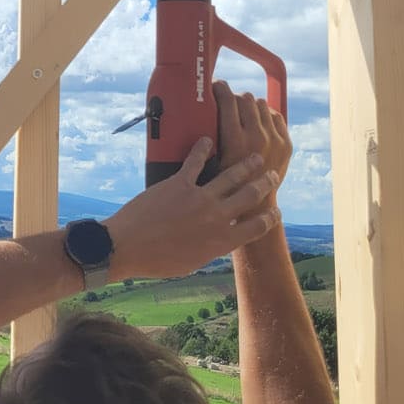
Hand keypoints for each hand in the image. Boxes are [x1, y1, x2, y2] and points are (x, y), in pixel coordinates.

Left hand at [104, 141, 280, 279]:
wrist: (127, 247)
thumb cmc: (157, 261)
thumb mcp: (192, 263)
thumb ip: (210, 249)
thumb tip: (218, 243)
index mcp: (221, 242)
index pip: (256, 227)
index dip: (270, 217)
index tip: (275, 210)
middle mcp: (216, 218)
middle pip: (250, 196)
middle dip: (265, 184)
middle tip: (273, 174)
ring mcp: (199, 198)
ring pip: (231, 176)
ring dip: (246, 164)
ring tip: (256, 157)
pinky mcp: (179, 183)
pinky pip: (195, 161)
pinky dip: (202, 148)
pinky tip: (207, 140)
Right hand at [214, 82, 291, 195]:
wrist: (255, 205)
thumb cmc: (226, 185)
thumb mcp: (211, 161)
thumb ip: (208, 136)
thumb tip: (200, 112)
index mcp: (235, 140)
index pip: (228, 99)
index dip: (220, 88)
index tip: (215, 86)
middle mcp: (257, 136)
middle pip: (246, 98)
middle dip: (235, 96)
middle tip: (227, 101)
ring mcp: (275, 140)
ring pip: (261, 104)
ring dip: (251, 105)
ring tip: (242, 112)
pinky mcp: (286, 144)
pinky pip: (276, 115)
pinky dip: (266, 115)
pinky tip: (257, 121)